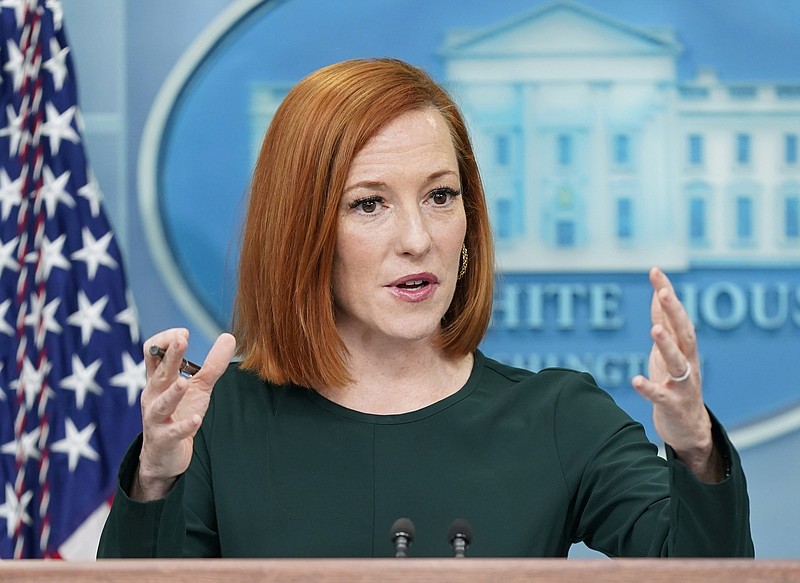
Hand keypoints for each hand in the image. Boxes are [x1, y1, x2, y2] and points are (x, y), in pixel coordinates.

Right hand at [134, 329, 236, 499]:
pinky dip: (184, 425)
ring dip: (172, 393)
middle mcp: (153, 396)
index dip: (165, 341)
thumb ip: (212, 363)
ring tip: (184, 382)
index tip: (183, 333)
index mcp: (159, 380)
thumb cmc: (180, 412)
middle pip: (160, 372)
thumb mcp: (199, 386)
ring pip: (162, 403)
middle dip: (170, 355)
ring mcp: (155, 418)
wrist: (166, 454)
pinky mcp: (164, 438)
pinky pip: (172, 431)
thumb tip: (229, 336)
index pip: (152, 353)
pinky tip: (196, 419)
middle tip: (181, 338)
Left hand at [631, 268, 722, 482]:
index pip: (675, 315)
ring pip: (677, 362)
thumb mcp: (669, 350)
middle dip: (674, 312)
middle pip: (684, 333)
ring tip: (654, 329)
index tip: (655, 271)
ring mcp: (682, 384)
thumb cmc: (676, 383)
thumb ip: (665, 323)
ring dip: (667, 345)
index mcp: (684, 347)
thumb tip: (659, 292)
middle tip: (664, 292)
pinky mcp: (673, 404)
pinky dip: (649, 388)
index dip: (666, 293)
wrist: (689, 427)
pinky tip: (636, 380)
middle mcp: (687, 362)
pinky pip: (661, 395)